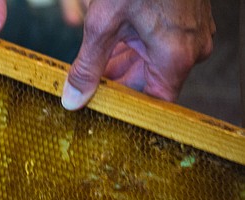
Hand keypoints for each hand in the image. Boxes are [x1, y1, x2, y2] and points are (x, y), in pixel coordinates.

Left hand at [62, 0, 214, 108]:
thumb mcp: (103, 23)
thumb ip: (88, 65)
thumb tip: (74, 98)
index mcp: (176, 56)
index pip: (154, 104)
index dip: (127, 110)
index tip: (100, 113)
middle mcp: (191, 48)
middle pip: (149, 83)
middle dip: (116, 83)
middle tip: (84, 87)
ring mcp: (191, 33)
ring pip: (151, 63)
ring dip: (121, 64)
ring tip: (91, 63)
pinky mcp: (185, 20)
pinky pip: (157, 44)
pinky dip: (133, 47)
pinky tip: (108, 44)